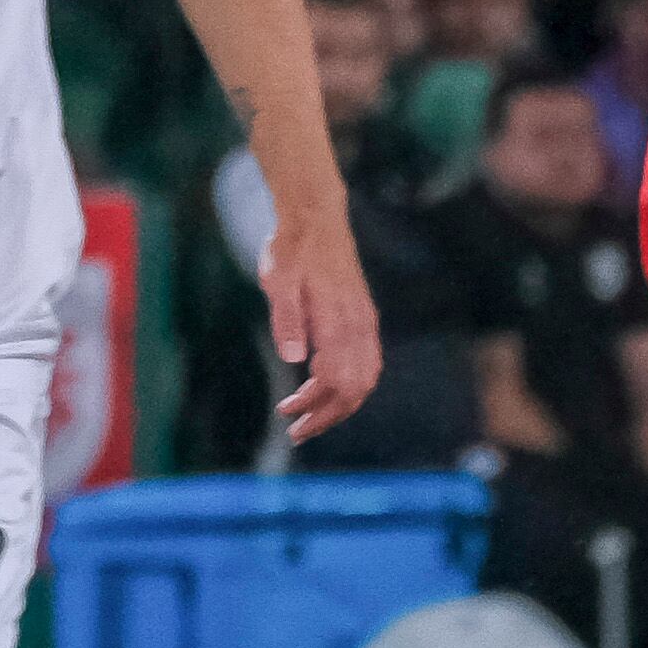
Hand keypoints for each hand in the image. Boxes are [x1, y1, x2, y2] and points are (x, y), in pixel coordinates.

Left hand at [258, 214, 380, 443]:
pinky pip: (368, 362)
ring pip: (366, 378)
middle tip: (296, 430)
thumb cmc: (292, 249)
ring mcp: (364, 322)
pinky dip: (351, 384)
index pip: (336, 381)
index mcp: (337, 320)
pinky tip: (325, 385)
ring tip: (309, 413)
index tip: (287, 414)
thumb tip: (293, 359)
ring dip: (340, 403)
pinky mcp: (364, 317)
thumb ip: (286, 319)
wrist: (316, 217)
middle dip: (328, 415)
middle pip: (355, 388)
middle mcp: (358, 325)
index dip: (314, 406)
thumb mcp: (278, 280)